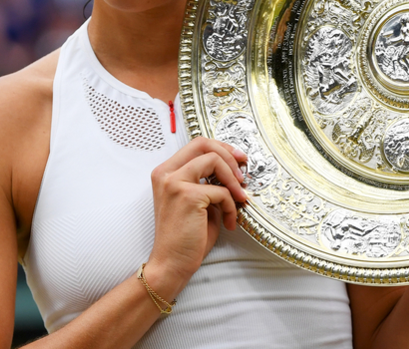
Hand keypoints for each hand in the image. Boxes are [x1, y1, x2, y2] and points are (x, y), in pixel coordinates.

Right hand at [146, 137, 248, 289]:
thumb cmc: (185, 238)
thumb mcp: (196, 202)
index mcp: (165, 173)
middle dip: (229, 155)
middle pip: (203, 144)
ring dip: (233, 180)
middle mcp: (166, 174)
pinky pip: (221, 191)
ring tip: (240, 198)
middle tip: (243, 173)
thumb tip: (234, 170)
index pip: (196, 144)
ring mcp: (174, 182)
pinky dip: (231, 206)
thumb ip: (207, 182)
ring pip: (214, 160)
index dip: (221, 148)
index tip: (237, 159)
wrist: (171, 264)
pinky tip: (229, 222)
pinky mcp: (187, 195)